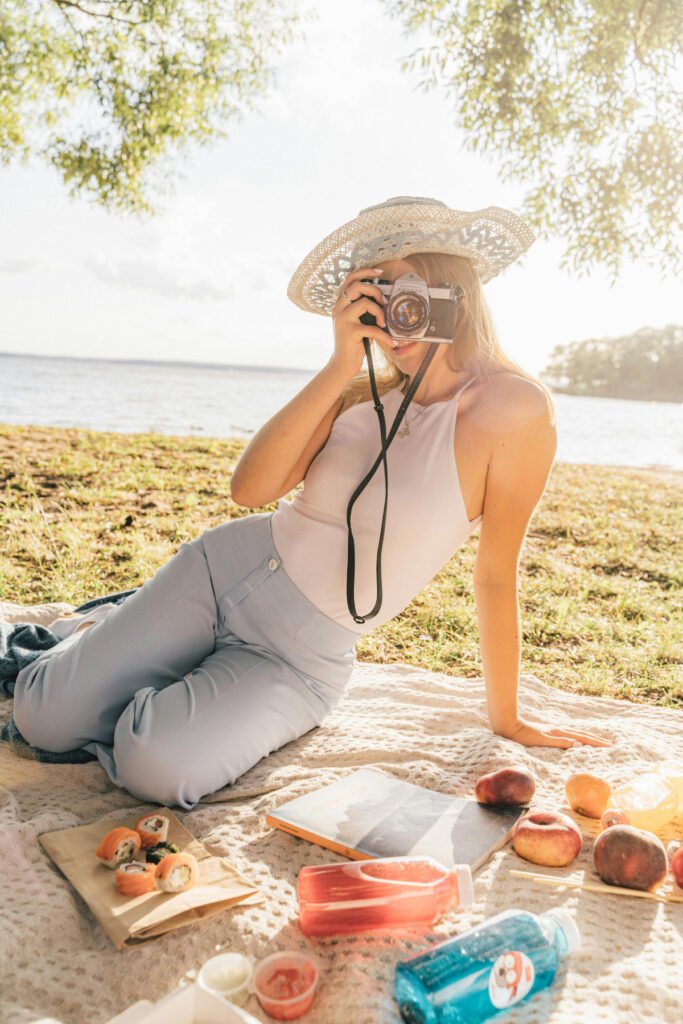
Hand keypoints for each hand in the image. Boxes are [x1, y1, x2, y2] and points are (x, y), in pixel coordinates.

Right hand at [330, 266, 388, 378]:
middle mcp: (338, 308)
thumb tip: (384, 298)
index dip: (365, 271)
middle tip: (384, 303)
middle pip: (357, 285)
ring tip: (383, 323)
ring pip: (364, 303)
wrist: (343, 364)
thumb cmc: (355, 342)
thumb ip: (365, 309)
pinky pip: (372, 328)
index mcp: (340, 304)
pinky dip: (384, 336)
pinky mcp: (349, 332)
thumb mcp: (359, 321)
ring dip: (379, 312)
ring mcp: (343, 319)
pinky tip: (391, 342)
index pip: (350, 279)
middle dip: (375, 290)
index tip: (380, 272)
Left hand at [494, 717, 612, 748]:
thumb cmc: (522, 735)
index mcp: (559, 732)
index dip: (596, 743)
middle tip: (611, 744)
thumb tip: (576, 744)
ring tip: (598, 741)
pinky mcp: (548, 732)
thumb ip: (557, 742)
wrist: (508, 725)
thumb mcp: (541, 740)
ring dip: (588, 738)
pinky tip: (577, 740)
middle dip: (596, 740)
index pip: (582, 738)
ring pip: (576, 734)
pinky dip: (578, 738)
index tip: (610, 746)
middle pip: (582, 734)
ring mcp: (554, 730)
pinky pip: (569, 735)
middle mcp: (558, 730)